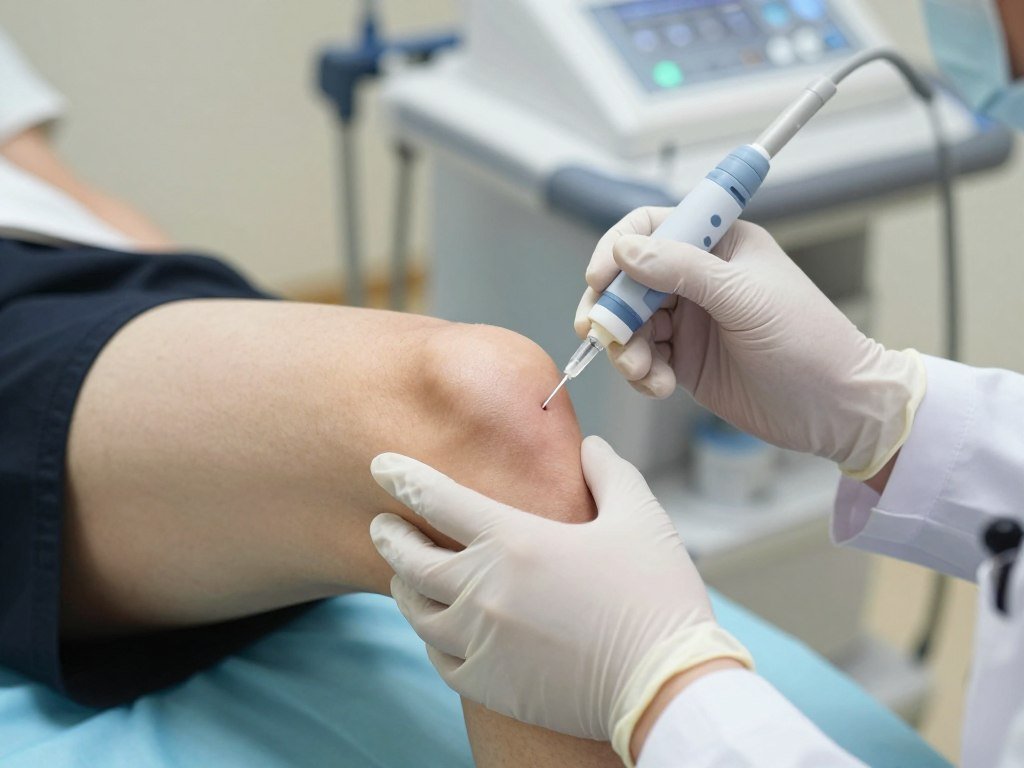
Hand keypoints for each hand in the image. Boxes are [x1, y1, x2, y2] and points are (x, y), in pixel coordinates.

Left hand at [369, 436, 751, 765]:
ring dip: (404, 586)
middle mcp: (484, 589)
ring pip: (416, 610)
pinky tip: (438, 629)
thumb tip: (588, 446)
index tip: (381, 465)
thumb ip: (607, 472)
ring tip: (405, 576)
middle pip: (410, 558)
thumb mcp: (640, 515)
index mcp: (515, 540)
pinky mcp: (488, 683)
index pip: (437, 499)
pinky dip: (431, 636)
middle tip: (381, 524)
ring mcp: (481, 641)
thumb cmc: (656, 596)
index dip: (403, 477)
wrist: (666, 686)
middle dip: (389, 535)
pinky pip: (438, 657)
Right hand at [577, 212, 925, 478]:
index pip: (651, 228)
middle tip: (602, 334)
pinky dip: (640, 372)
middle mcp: (699, 278)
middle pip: (628, 278)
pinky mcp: (684, 359)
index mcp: (720, 245)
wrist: (835, 409)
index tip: (600, 279)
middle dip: (611, 307)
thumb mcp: (744, 298)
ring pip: (629, 322)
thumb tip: (624, 250)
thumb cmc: (809, 342)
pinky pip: (642, 358)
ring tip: (640, 371)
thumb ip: (682, 269)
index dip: (618, 248)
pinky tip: (659, 386)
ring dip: (624, 347)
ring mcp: (689, 320)